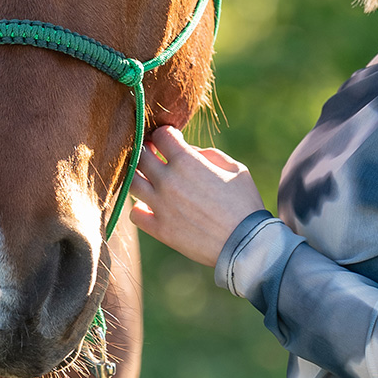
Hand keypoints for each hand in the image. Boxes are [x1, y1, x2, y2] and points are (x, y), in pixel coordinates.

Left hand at [128, 125, 264, 264]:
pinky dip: (139, 208)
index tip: (171, 140)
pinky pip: (135, 213)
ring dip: (139, 177)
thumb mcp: (236, 169)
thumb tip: (190, 152)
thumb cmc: (245, 203)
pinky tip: (151, 206)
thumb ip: (210, 154)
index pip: (160, 135)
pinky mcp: (159, 229)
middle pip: (140, 155)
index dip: (165, 134)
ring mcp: (160, 205)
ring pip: (132, 182)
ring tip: (151, 180)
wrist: (245, 244)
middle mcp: (168, 180)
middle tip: (156, 156)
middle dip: (148, 151)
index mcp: (187, 161)